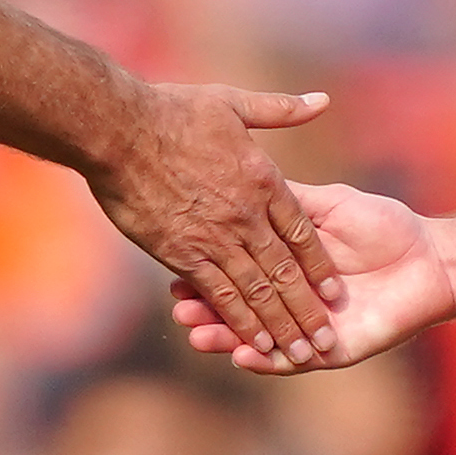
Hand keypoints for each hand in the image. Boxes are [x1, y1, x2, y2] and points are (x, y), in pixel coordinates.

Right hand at [95, 84, 339, 364]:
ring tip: (301, 353)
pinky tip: (254, 344)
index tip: (336, 291)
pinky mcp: (183, 253)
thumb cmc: (172, 111)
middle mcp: (246, 215)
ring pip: (259, 291)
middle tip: (325, 338)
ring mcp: (215, 237)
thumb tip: (322, 101)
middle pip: (286, 272)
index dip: (320, 266)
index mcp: (263, 181)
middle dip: (308, 309)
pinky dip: (240, 321)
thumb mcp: (234, 103)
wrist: (120, 129)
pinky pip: (220, 294)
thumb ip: (282, 109)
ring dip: (281, 325)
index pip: (301, 234)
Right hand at [175, 181, 454, 373]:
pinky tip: (243, 356)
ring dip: (228, 340)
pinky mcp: (333, 351)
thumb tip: (247, 183)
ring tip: (198, 337)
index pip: (238, 271)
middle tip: (179, 309)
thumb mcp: (327, 205)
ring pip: (260, 339)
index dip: (208, 273)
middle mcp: (292, 300)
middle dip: (208, 310)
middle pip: (241, 308)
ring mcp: (309, 328)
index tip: (176, 272)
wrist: (432, 257)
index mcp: (285, 265)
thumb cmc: (383, 224)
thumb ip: (289, 203)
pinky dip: (268, 362)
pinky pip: (295, 362)